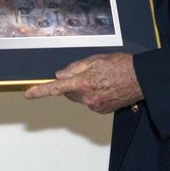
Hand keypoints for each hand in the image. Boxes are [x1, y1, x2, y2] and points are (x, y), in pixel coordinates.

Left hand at [22, 53, 141, 113]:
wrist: (141, 79)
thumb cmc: (121, 66)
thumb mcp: (96, 59)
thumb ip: (75, 67)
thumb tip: (61, 74)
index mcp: (83, 83)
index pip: (56, 88)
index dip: (40, 91)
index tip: (28, 94)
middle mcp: (87, 97)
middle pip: (69, 93)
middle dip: (71, 84)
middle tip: (87, 74)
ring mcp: (94, 106)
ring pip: (80, 98)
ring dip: (84, 89)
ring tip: (101, 79)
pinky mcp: (102, 110)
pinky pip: (90, 102)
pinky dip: (93, 95)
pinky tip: (105, 87)